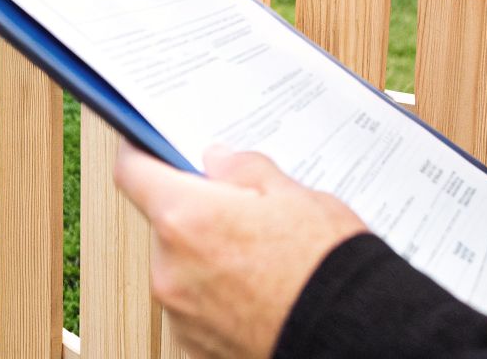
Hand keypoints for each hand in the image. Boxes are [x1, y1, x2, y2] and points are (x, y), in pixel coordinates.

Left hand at [114, 142, 368, 358]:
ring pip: (180, 265)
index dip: (141, 152)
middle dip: (194, 212)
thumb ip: (245, 171)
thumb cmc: (327, 270)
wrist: (354, 336)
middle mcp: (171, 269)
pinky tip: (259, 290)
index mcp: (186, 219)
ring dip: (206, 256)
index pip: (132, 172)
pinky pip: (195, 305)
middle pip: (164, 222)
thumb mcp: (295, 196)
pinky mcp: (195, 345)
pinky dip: (217, 295)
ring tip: (261, 258)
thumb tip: (219, 160)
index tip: (150, 147)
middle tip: (240, 210)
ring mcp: (180, 312)